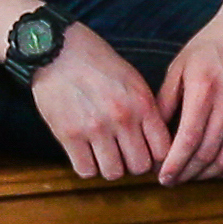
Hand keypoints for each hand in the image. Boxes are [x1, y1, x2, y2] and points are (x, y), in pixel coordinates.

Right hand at [29, 26, 171, 181]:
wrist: (59, 50)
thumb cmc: (97, 63)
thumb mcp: (133, 81)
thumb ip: (146, 111)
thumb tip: (157, 143)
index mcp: (141, 103)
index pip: (162, 150)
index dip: (157, 158)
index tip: (147, 154)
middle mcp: (122, 118)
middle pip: (139, 166)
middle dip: (133, 165)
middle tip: (124, 155)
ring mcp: (95, 128)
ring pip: (113, 173)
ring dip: (110, 167)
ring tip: (104, 154)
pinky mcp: (68, 135)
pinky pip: (86, 170)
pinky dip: (88, 167)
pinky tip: (86, 154)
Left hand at [151, 7, 222, 183]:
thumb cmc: (210, 47)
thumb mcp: (179, 66)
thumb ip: (165, 100)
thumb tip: (152, 133)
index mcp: (204, 90)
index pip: (188, 139)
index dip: (174, 164)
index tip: (162, 177)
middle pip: (206, 154)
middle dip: (186, 174)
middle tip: (171, 181)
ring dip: (206, 175)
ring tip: (190, 176)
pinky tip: (215, 169)